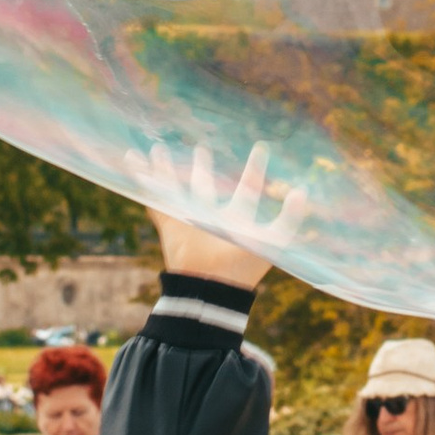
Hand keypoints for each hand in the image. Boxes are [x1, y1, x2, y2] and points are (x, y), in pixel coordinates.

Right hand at [131, 135, 308, 290]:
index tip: (261, 147)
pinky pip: (152, 195)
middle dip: (201, 167)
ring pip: (175, 187)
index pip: (247, 188)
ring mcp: (187, 218)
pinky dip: (140, 176)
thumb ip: (290, 219)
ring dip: (167, 169)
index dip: (255, 169)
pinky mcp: (169, 221)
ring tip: (160, 149)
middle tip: (199, 148)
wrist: (210, 286)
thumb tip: (303, 191)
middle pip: (204, 185)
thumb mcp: (273, 241)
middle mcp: (210, 216)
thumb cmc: (242, 265)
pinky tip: (132, 159)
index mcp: (236, 219)